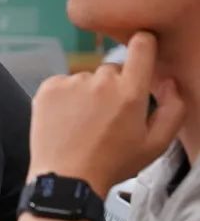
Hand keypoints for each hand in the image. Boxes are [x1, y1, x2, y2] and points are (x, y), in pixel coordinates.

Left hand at [29, 31, 185, 196]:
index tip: (143, 46)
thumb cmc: (113, 163)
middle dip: (115, 87)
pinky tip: (67, 120)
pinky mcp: (48, 87)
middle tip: (108, 117)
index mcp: (131, 92)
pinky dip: (65, 97)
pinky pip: (63, 84)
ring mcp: (71, 82)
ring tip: (84, 124)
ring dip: (88, 94)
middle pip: (113, 71)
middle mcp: (100, 81)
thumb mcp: (155, 145)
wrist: (65, 177)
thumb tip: (171, 83)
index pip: (141, 46)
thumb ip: (173, 110)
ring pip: (87, 80)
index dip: (144, 43)